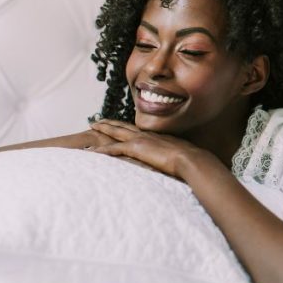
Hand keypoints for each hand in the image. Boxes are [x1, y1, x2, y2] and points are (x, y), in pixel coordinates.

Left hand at [87, 119, 211, 178]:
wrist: (190, 159)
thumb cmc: (189, 160)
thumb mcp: (179, 155)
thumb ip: (172, 156)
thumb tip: (174, 162)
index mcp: (156, 137)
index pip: (136, 130)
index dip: (125, 126)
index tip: (118, 124)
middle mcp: (147, 135)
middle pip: (123, 126)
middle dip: (110, 122)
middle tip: (98, 120)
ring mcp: (141, 140)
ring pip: (116, 132)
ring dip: (103, 129)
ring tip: (92, 126)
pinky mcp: (136, 148)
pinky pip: (114, 148)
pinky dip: (103, 149)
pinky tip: (93, 151)